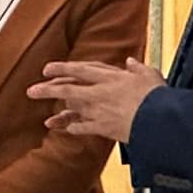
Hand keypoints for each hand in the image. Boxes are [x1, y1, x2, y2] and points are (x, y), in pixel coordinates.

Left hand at [26, 58, 165, 142]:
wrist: (160, 120)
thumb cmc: (156, 96)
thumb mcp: (149, 74)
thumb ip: (137, 68)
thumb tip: (131, 62)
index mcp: (110, 77)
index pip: (80, 69)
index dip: (61, 68)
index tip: (47, 69)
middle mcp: (100, 92)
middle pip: (68, 89)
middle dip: (47, 90)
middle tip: (32, 91)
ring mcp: (100, 111)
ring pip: (72, 111)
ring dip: (59, 116)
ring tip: (47, 121)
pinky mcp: (103, 127)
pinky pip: (83, 128)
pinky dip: (75, 129)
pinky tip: (67, 131)